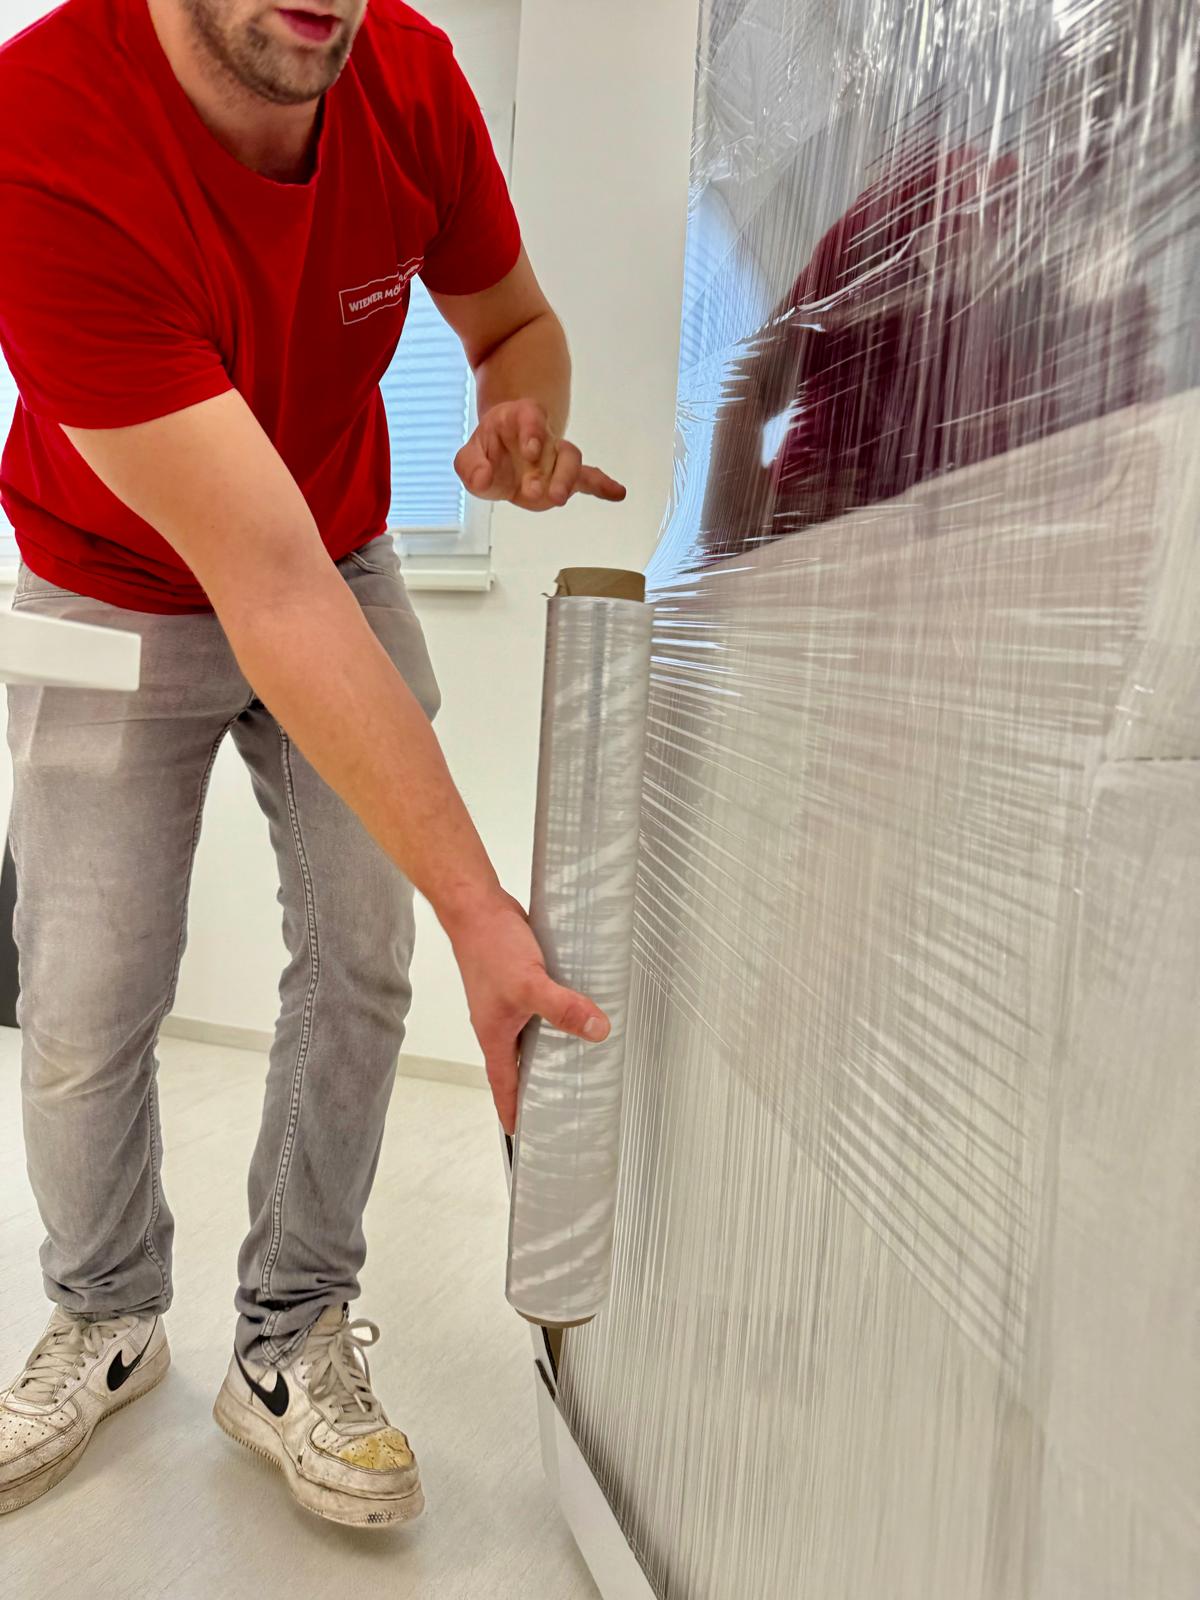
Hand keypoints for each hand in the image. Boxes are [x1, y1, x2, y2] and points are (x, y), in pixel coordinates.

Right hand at [447, 890, 610, 1133]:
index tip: (521, 1134)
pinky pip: (539, 1006)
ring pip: (530, 1033)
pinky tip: (577, 1008)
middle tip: (561, 1103)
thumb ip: (563, 1008)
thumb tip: (598, 1031)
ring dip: (549, 1047)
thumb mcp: (530, 983)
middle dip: (536, 1084)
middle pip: (518, 1063)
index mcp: (495, 1034)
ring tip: (578, 1060)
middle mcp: (499, 1022)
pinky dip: (555, 1013)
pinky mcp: (518, 979)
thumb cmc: (490, 946)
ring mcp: (508, 1000)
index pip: (503, 1084)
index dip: (512, 1110)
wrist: (475, 906)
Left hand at [455, 400, 626, 512]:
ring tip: (558, 499)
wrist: (500, 456)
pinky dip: (602, 486)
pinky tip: (618, 494)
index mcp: (519, 419)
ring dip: (566, 480)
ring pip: (572, 461)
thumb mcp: (469, 458)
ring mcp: (556, 456)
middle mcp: (543, 436)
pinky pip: (589, 478)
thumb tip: (483, 479)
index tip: (530, 450)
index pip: (531, 417)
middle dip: (551, 468)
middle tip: (535, 490)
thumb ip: (470, 467)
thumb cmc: (488, 453)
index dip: (533, 431)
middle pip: (557, 446)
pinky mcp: (565, 477)